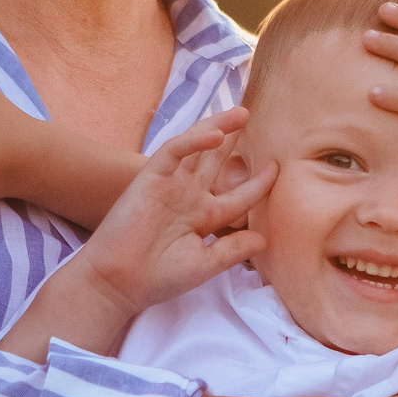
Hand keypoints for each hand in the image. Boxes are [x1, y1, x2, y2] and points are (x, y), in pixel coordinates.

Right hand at [63, 113, 274, 320]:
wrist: (119, 282)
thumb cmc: (159, 277)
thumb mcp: (204, 264)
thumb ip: (233, 250)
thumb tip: (265, 239)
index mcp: (204, 217)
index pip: (238, 196)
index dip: (259, 183)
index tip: (278, 169)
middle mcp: (189, 196)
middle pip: (216, 162)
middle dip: (234, 140)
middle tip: (253, 118)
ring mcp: (171, 185)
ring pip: (197, 148)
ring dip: (217, 129)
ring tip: (241, 114)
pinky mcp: (151, 178)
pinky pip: (174, 152)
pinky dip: (193, 141)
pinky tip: (214, 135)